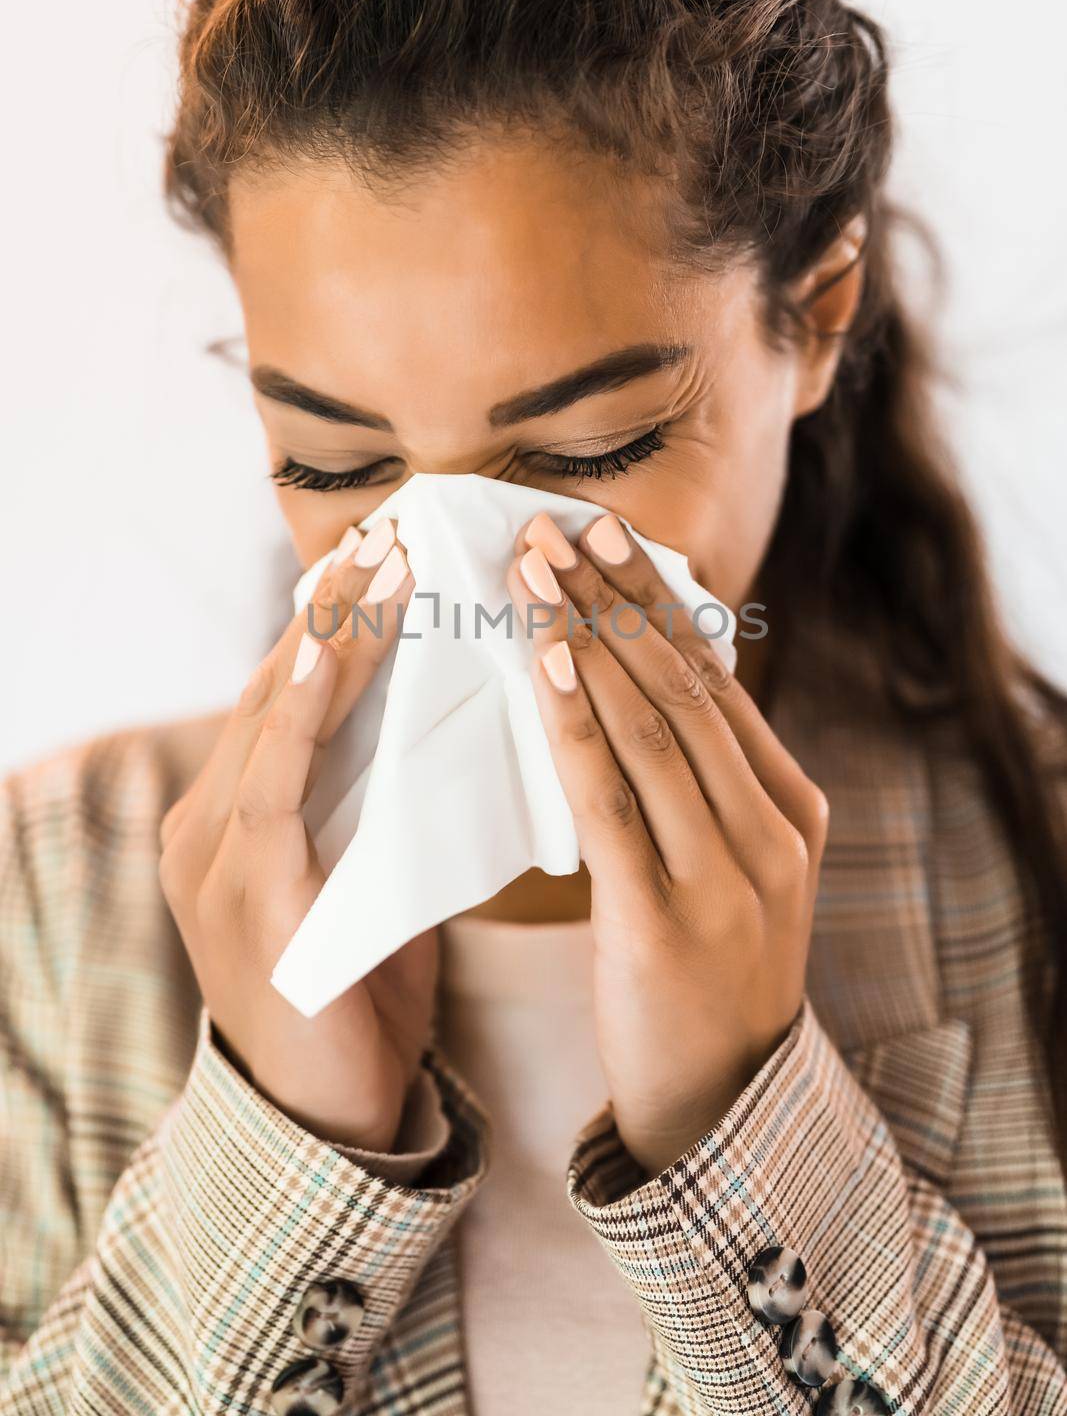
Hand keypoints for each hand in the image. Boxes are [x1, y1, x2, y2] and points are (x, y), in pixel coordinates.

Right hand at [158, 520, 432, 1151]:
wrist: (334, 1118)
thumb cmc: (363, 994)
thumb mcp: (371, 878)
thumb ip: (379, 803)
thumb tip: (442, 720)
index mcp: (242, 814)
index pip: (290, 692)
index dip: (338, 616)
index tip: (392, 546)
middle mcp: (211, 820)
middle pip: (276, 684)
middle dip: (336, 601)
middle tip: (398, 523)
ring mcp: (216, 854)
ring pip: (273, 713)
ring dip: (330, 631)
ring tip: (384, 559)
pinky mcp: (243, 890)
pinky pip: (275, 778)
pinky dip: (300, 706)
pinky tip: (329, 649)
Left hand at [506, 510, 827, 1176]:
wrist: (718, 1104)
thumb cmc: (706, 970)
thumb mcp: (729, 866)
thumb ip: (696, 783)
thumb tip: (625, 680)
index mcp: (791, 807)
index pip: (713, 678)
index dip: (650, 599)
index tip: (597, 533)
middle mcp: (771, 830)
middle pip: (681, 686)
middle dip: (609, 599)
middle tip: (546, 529)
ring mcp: (728, 875)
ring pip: (650, 727)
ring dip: (585, 637)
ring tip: (530, 573)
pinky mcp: (668, 920)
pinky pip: (614, 801)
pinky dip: (580, 724)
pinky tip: (548, 663)